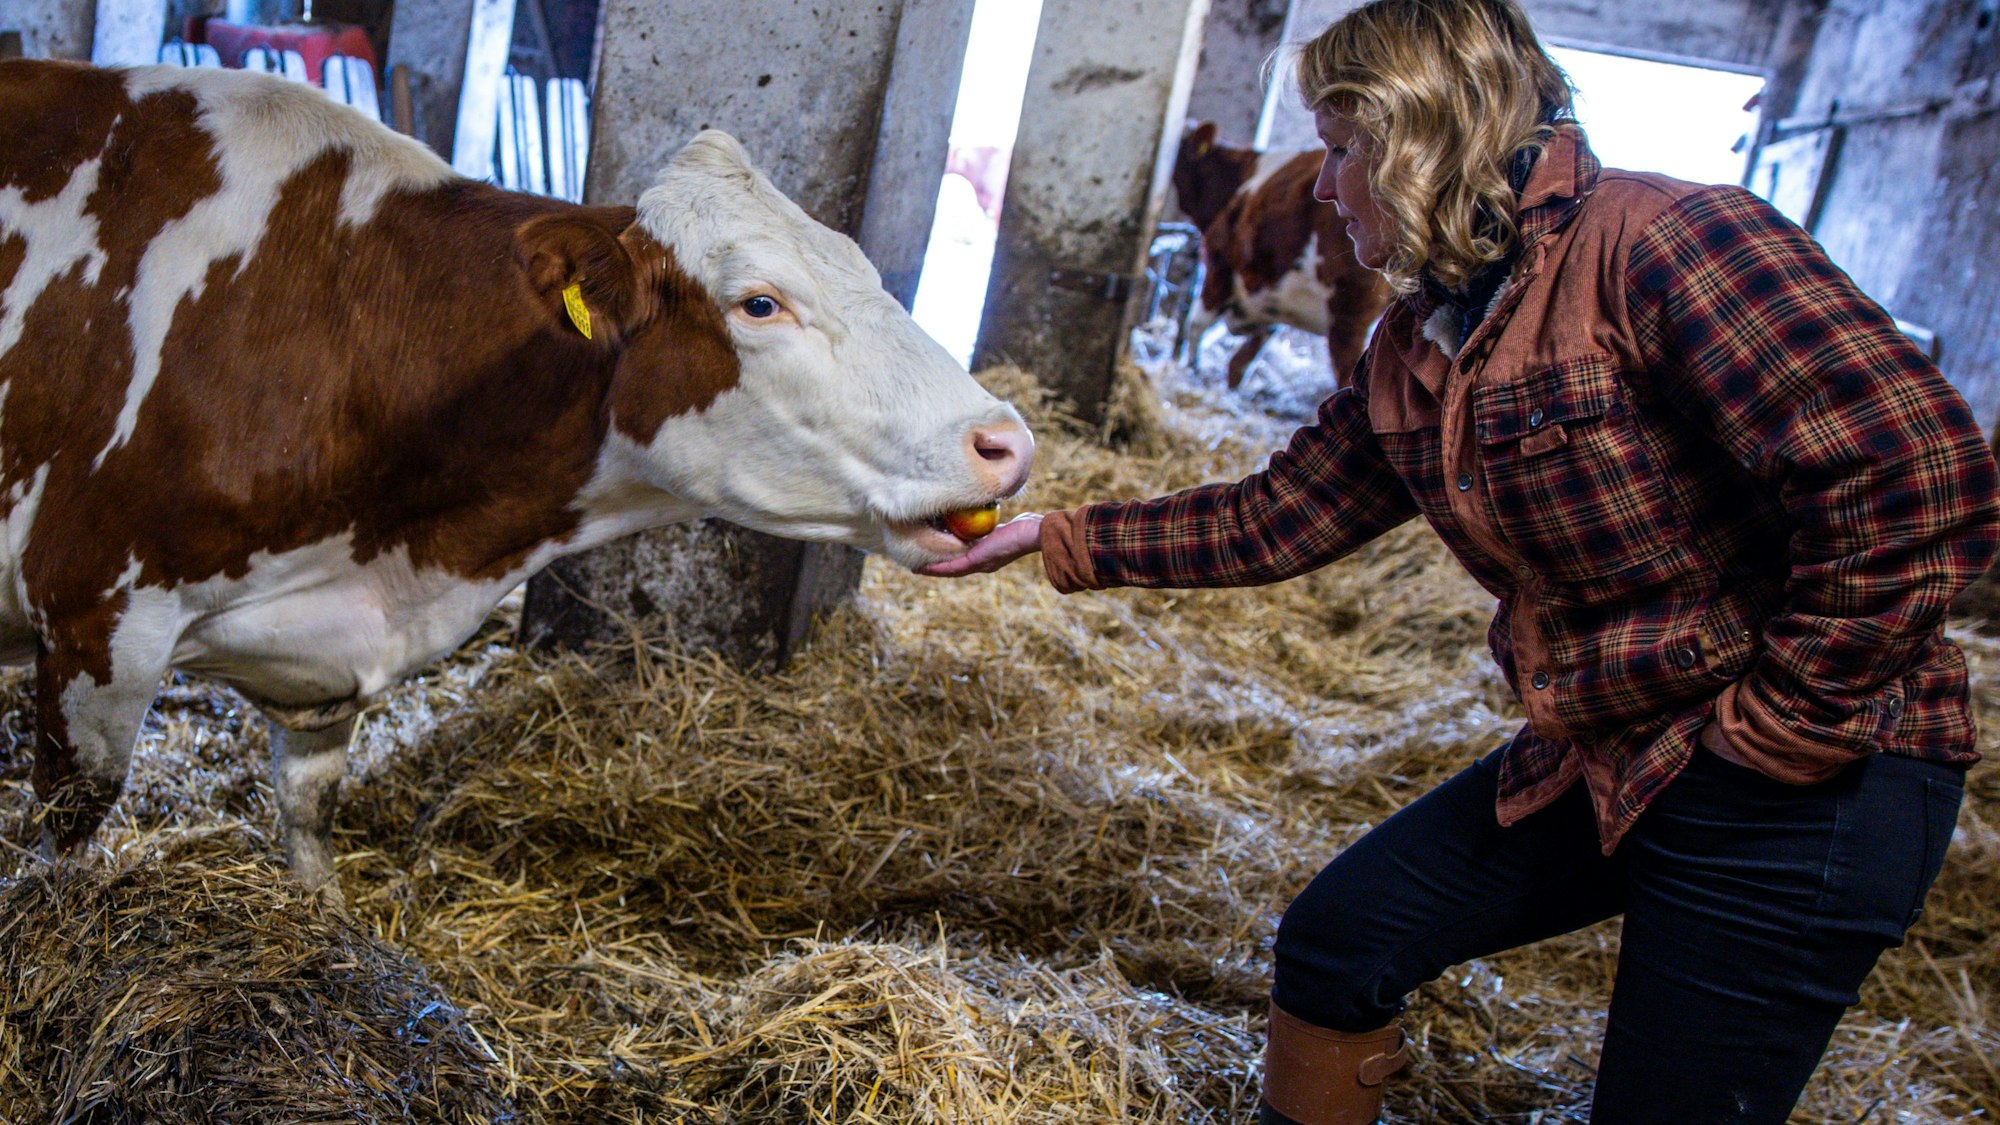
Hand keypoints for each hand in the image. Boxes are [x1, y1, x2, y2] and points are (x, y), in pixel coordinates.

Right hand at [917, 514, 1043, 576]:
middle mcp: (981, 563)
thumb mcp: (1002, 524)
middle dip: (935, 566)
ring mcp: (979, 564)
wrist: (1035, 534)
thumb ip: (991, 523)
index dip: (947, 558)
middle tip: (917, 564)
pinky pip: (952, 566)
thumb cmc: (1025, 526)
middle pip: (952, 566)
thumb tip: (982, 513)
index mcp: (986, 555)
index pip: (962, 558)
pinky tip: (922, 567)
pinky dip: (937, 568)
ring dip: (931, 569)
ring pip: (949, 569)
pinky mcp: (976, 561)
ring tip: (914, 567)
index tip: (932, 554)